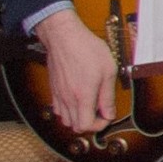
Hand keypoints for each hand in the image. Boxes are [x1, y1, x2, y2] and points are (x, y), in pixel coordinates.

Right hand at [34, 13, 118, 134]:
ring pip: (65, 119)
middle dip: (90, 123)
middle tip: (100, 112)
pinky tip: (77, 100)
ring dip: (78, 118)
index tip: (107, 116)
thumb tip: (109, 113)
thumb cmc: (87, 49)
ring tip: (90, 106)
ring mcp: (58, 94)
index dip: (99, 125)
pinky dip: (67, 110)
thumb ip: (108, 96)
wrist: (64, 36)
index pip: (86, 126)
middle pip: (74, 126)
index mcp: (83, 96)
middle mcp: (67, 98)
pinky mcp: (53, 88)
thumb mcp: (108, 71)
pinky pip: (57, 109)